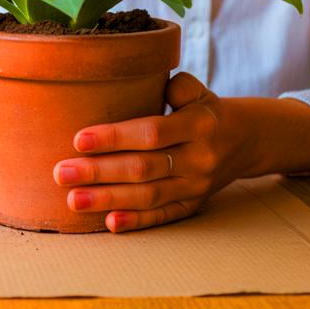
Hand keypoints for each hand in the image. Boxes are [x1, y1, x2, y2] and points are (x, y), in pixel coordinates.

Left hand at [52, 73, 253, 232]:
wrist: (247, 140)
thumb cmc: (206, 110)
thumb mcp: (197, 90)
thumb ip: (173, 85)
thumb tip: (137, 84)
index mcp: (199, 124)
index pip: (152, 133)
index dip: (115, 138)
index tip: (79, 139)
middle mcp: (199, 158)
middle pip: (144, 169)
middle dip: (99, 172)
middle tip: (61, 173)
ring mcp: (196, 186)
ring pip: (149, 196)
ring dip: (108, 200)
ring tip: (73, 200)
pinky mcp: (193, 205)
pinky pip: (163, 216)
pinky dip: (137, 221)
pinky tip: (110, 224)